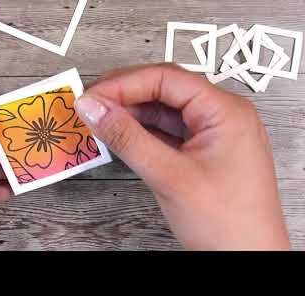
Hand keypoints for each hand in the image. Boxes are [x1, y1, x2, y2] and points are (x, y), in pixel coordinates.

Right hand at [75, 64, 289, 249]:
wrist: (248, 261)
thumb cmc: (225, 223)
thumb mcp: (169, 176)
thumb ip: (127, 138)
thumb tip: (92, 107)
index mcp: (224, 110)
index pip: (166, 78)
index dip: (123, 83)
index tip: (91, 96)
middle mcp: (221, 114)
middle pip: (164, 89)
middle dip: (125, 95)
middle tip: (90, 105)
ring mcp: (212, 132)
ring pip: (163, 109)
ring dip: (130, 113)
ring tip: (99, 119)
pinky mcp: (202, 150)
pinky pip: (167, 130)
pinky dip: (141, 131)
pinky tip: (120, 134)